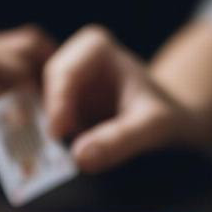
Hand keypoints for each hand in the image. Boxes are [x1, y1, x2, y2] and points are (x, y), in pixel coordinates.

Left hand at [0, 23, 53, 166]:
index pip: (4, 76)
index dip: (29, 104)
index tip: (43, 132)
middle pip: (23, 57)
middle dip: (42, 94)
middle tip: (53, 128)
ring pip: (26, 47)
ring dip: (45, 77)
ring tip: (54, 113)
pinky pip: (18, 51)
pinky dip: (35, 71)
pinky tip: (42, 97)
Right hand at [43, 25, 189, 172]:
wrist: (173, 127)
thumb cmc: (166, 117)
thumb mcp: (152, 127)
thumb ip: (120, 140)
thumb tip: (80, 158)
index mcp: (93, 47)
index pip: (61, 73)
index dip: (56, 105)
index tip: (58, 135)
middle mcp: (73, 61)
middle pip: (42, 91)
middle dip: (47, 122)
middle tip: (53, 154)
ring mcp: (64, 88)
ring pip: (38, 111)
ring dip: (42, 137)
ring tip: (52, 162)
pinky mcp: (61, 112)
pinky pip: (43, 128)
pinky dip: (46, 147)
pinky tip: (56, 164)